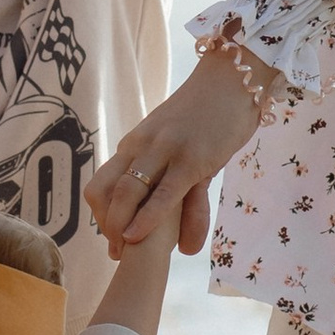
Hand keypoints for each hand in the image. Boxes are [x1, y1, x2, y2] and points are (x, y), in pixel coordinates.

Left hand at [87, 49, 267, 252]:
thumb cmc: (208, 115)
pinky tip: (141, 238)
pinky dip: (149, 219)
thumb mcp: (181, 148)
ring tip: (127, 254)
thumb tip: (174, 217)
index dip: (101, 217)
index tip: (111, 239)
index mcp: (134, 146)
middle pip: (105, 193)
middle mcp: (141, 148)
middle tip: (117, 254)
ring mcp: (164, 152)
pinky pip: (164, 195)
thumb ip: (174, 181)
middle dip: (107, 228)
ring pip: (128, 194)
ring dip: (122, 228)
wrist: (233, 80)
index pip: (101, 185)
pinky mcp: (191, 160)